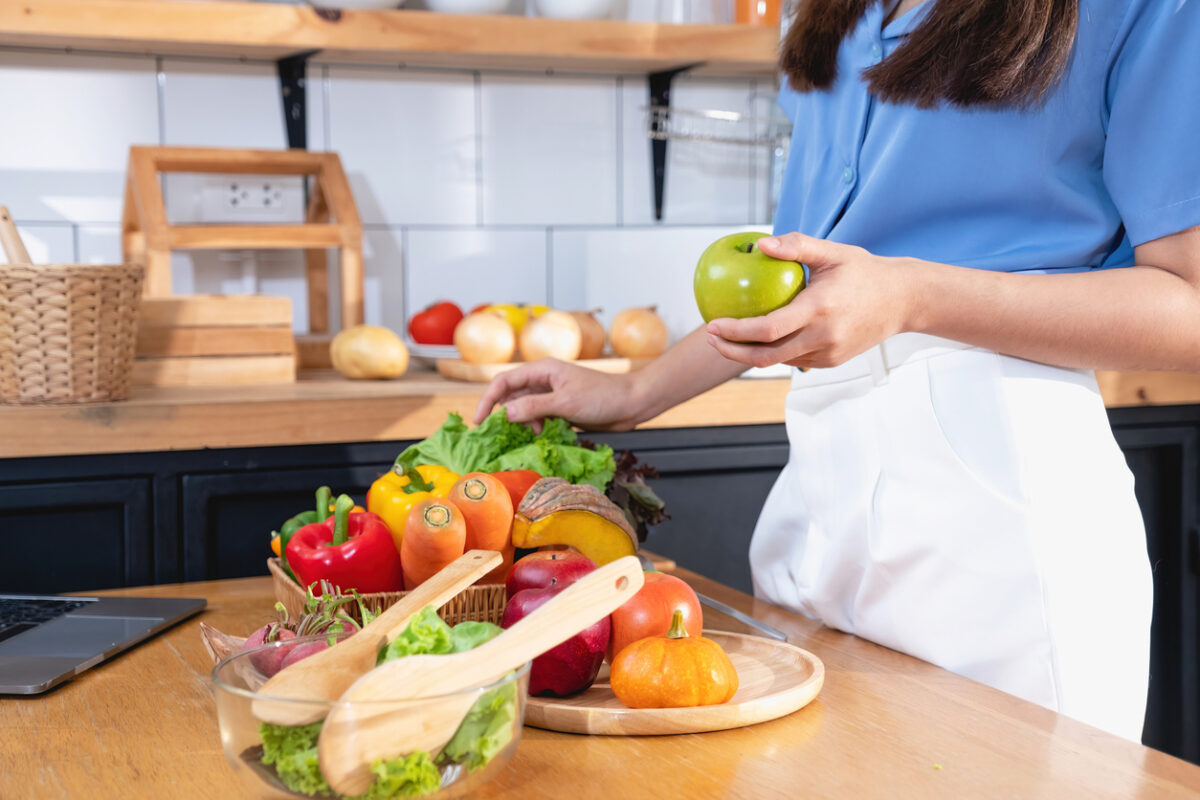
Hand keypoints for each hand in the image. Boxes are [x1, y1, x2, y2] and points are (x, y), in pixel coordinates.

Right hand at [473, 359, 644, 431]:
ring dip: (523, 422)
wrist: (631, 403)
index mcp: (542, 370)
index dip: (488, 400)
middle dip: (505, 414)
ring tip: (533, 434)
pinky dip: (535, 426)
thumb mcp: (565, 403)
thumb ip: (534, 407)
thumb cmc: (602, 397)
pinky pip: (538, 416)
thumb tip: (505, 414)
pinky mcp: (560, 407)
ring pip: (524, 408)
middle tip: (502, 435)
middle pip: (511, 395)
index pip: (504, 381)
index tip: (479, 422)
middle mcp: (544, 379)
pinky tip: (542, 435)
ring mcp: (552, 393)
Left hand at [705, 233, 915, 369]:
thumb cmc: (866, 272)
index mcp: (819, 309)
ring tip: (728, 339)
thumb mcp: (833, 252)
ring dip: (750, 354)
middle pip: (766, 356)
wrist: (904, 300)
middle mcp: (823, 336)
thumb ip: (796, 246)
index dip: (736, 332)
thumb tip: (761, 244)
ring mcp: (828, 353)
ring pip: (779, 361)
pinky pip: (795, 359)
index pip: (768, 329)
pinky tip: (759, 340)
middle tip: (712, 337)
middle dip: (732, 351)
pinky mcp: (832, 361)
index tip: (713, 324)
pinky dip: (775, 352)